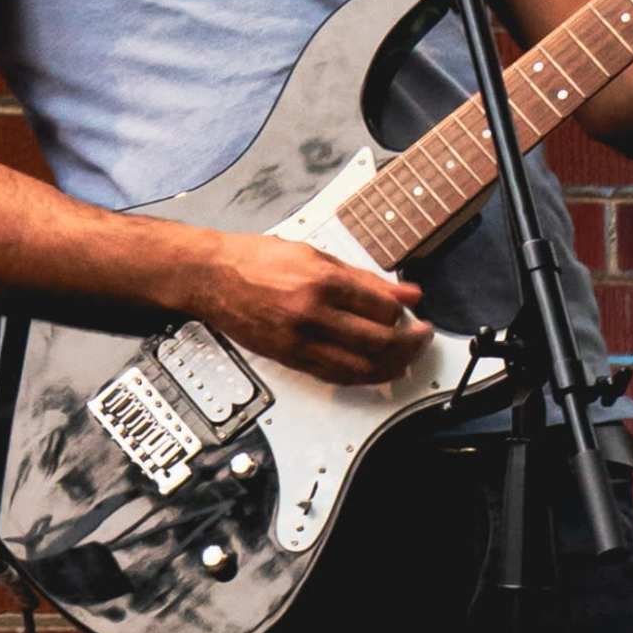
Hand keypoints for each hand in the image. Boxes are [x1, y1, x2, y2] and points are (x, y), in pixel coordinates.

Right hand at [195, 230, 431, 387]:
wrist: (210, 276)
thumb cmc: (255, 260)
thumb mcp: (314, 255)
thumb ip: (364, 278)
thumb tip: (406, 293)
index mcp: (322, 281)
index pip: (384, 307)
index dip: (405, 312)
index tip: (412, 311)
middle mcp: (312, 314)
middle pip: (379, 342)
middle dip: (410, 342)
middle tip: (422, 336)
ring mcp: (299, 341)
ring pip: (361, 368)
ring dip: (392, 366)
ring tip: (405, 358)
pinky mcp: (288, 358)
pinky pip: (335, 376)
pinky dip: (362, 377)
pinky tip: (374, 369)